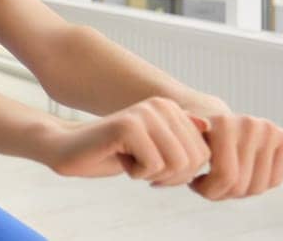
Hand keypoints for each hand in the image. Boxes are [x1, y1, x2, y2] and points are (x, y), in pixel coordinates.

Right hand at [44, 96, 210, 187]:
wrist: (71, 150)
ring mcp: (145, 112)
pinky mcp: (128, 124)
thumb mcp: (157, 152)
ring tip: (130, 160)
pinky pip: (153, 165)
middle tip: (141, 166)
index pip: (203, 155)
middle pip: (192, 161)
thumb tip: (211, 136)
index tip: (153, 166)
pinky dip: (135, 173)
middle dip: (168, 176)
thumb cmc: (115, 155)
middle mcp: (162, 105)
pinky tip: (119, 158)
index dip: (179, 174)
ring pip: (175, 164)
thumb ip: (183, 146)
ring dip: (151, 174)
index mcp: (172, 109)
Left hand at [189, 114, 282, 199]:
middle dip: (221, 193)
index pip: (225, 177)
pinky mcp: (282, 137)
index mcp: (224, 123)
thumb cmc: (194, 135)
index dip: (208, 190)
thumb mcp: (182, 137)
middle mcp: (251, 124)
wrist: (216, 118)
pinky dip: (255, 185)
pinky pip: (274, 181)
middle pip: (241, 186)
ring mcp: (269, 130)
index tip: (195, 183)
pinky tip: (240, 174)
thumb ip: (185, 134)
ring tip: (221, 181)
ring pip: (258, 187)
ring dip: (237, 193)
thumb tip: (202, 124)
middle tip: (208, 186)